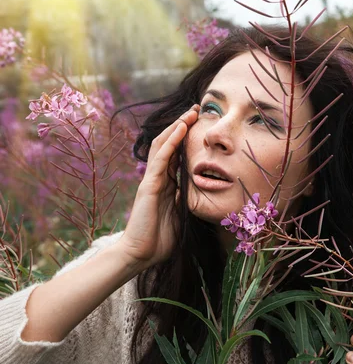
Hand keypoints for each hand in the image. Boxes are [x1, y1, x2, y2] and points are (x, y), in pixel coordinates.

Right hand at [118, 105, 199, 270]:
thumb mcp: (181, 215)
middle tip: (197, 109)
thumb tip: (200, 192)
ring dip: (178, 127)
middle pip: (169, 144)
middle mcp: (158, 177)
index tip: (201, 124)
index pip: (176, 154)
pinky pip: (161, 159)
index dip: (187, 138)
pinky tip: (181, 128)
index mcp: (166, 184)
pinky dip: (172, 142)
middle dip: (182, 125)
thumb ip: (186, 200)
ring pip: (164, 146)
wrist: (140, 254)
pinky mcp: (149, 186)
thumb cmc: (160, 239)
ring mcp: (152, 180)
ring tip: (191, 112)